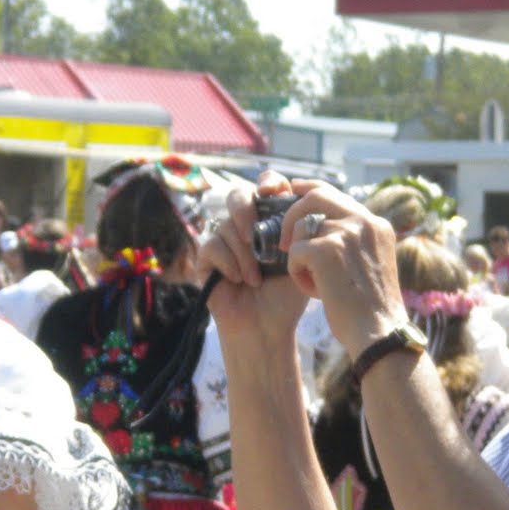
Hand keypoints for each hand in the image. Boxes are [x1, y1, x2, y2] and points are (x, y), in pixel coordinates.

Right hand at [197, 172, 308, 347]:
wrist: (268, 326)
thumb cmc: (287, 295)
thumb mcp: (301, 257)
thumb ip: (298, 226)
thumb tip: (295, 194)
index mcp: (269, 220)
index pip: (265, 186)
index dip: (267, 183)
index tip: (273, 193)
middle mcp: (245, 227)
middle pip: (238, 195)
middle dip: (245, 209)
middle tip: (254, 235)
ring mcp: (224, 242)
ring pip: (226, 226)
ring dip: (243, 253)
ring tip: (256, 278)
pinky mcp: (206, 260)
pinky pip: (212, 246)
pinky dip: (228, 262)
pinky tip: (239, 280)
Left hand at [279, 183, 406, 356]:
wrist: (377, 333)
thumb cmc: (369, 310)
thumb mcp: (368, 266)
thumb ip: (351, 243)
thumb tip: (319, 231)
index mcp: (376, 225)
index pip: (336, 194)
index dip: (309, 191)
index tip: (292, 194)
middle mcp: (365, 222)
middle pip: (315, 196)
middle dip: (291, 213)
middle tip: (282, 240)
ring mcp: (347, 233)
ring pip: (301, 227)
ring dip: (297, 254)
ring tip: (311, 280)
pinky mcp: (327, 250)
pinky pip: (295, 252)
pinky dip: (297, 274)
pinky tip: (314, 292)